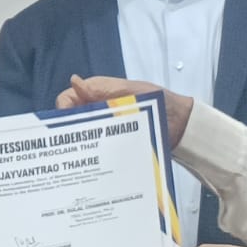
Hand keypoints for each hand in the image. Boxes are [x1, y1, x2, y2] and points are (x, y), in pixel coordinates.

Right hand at [56, 75, 193, 149]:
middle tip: (70, 148)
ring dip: (80, 145)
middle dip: (68, 131)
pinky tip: (92, 165)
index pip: (68, 99)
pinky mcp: (115, 142)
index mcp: (98, 92)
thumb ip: (102, 89)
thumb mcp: (131, 92)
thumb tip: (74, 81)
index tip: (66, 126)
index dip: (62, 111)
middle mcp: (98, 109)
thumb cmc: (160, 102)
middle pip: (71, 120)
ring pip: (82, 136)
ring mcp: (106, 126)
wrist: (183, 125)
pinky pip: (97, 148)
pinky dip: (93, 155)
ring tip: (80, 160)